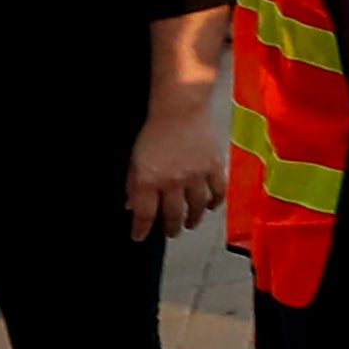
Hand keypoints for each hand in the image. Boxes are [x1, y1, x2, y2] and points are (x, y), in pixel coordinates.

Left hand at [123, 102, 220, 242]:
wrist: (180, 110)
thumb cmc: (153, 133)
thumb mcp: (135, 160)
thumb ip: (132, 184)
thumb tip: (131, 204)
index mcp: (147, 180)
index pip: (144, 214)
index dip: (141, 229)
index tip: (139, 237)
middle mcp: (172, 183)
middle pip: (172, 214)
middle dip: (171, 228)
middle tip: (171, 233)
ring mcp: (195, 177)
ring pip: (196, 207)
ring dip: (193, 219)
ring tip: (190, 224)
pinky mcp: (214, 168)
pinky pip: (217, 191)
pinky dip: (214, 202)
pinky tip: (210, 206)